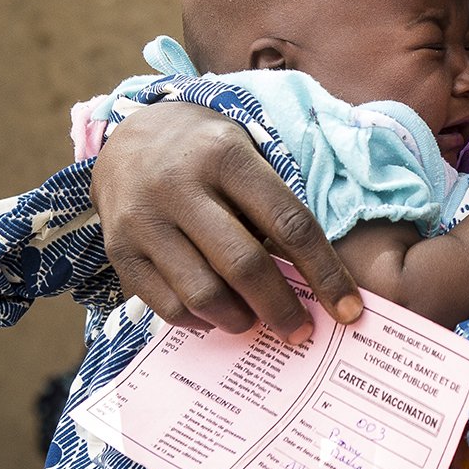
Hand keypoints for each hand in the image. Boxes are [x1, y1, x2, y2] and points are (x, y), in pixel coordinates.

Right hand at [92, 100, 358, 340]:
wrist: (128, 136)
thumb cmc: (207, 153)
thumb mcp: (246, 152)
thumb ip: (275, 205)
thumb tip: (315, 281)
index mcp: (226, 156)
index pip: (289, 224)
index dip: (324, 273)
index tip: (349, 309)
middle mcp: (179, 186)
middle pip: (244, 264)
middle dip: (281, 308)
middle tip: (301, 331)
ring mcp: (144, 221)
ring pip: (203, 293)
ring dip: (240, 319)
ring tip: (256, 321)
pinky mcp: (120, 251)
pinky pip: (168, 307)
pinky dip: (201, 321)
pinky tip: (218, 314)